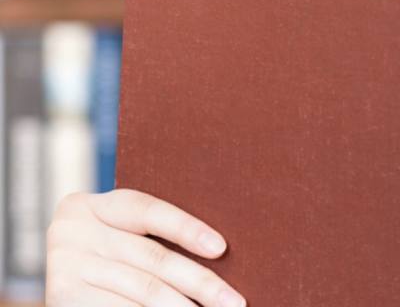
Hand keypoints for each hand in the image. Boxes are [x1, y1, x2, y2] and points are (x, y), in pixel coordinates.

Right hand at [46, 188, 246, 306]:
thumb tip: (220, 251)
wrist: (67, 286)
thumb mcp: (123, 236)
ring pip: (142, 290)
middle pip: (152, 258)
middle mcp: (74, 232)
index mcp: (95, 206)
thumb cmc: (111, 256)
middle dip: (199, 282)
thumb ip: (156, 238)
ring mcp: (64, 267)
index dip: (187, 228)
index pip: (148, 212)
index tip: (221, 248)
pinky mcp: (62, 297)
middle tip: (234, 301)